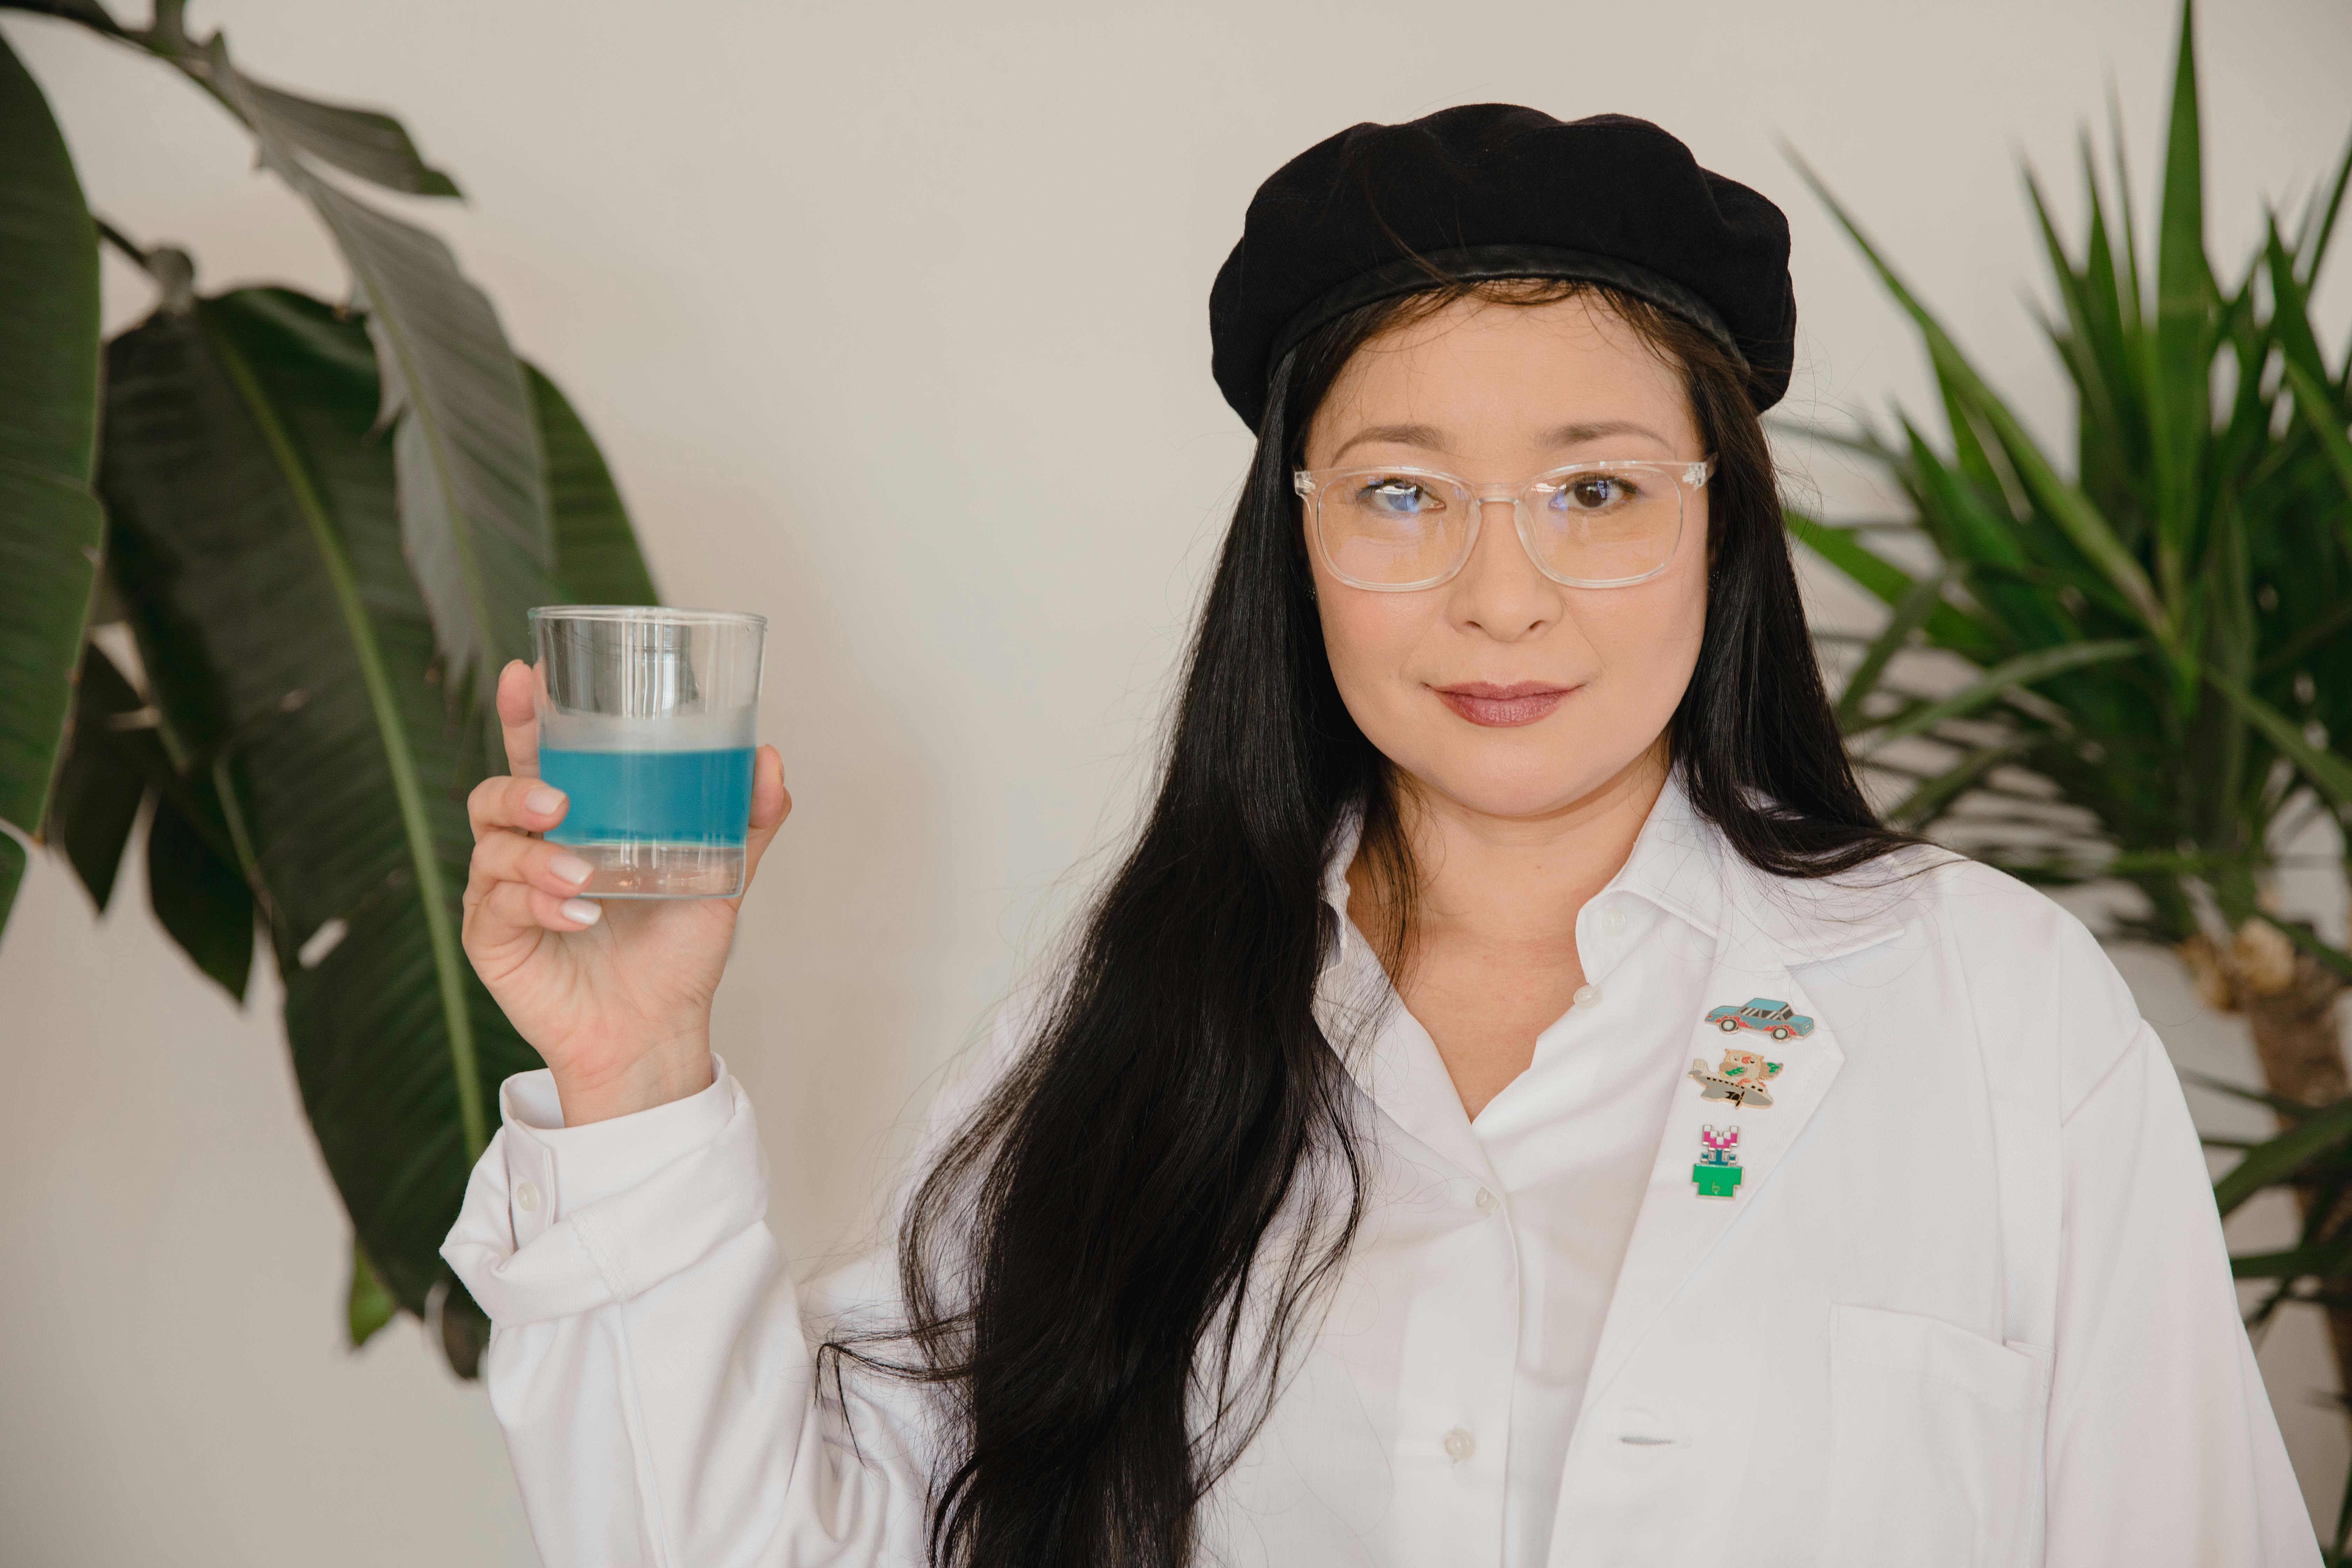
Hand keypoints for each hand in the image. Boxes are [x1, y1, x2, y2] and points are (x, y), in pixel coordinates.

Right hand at [461, 659, 789, 1124]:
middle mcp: (531, 848)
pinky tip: (577, 914)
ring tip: (581, 874)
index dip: (526, 715)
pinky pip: (498, 906)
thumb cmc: (677, 950)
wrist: (658, 1028)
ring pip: (493, 848)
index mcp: (575, 820)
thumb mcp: (721, 876)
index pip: (540, 756)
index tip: (528, 675)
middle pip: (496, 793)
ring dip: (535, 857)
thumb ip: (745, 819)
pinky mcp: (493, 939)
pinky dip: (538, 904)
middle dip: (516, 782)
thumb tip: (769, 758)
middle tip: (557, 797)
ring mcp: (505, 893)